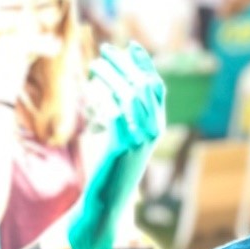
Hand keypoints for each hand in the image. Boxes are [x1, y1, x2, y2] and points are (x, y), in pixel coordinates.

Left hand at [68, 44, 166, 248]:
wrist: (107, 202)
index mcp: (157, 127)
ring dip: (112, 74)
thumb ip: (125, 118)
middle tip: (106, 49)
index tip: (130, 46)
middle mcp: (154, 130)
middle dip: (125, 63)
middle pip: (143, 85)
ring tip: (95, 63)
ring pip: (130, 94)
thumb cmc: (111, 171)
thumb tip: (117, 91)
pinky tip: (92, 84)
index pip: (156, 87)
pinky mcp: (124, 145)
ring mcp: (141, 138)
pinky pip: (115, 109)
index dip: (145, 64)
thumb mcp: (122, 140)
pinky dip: (104, 93)